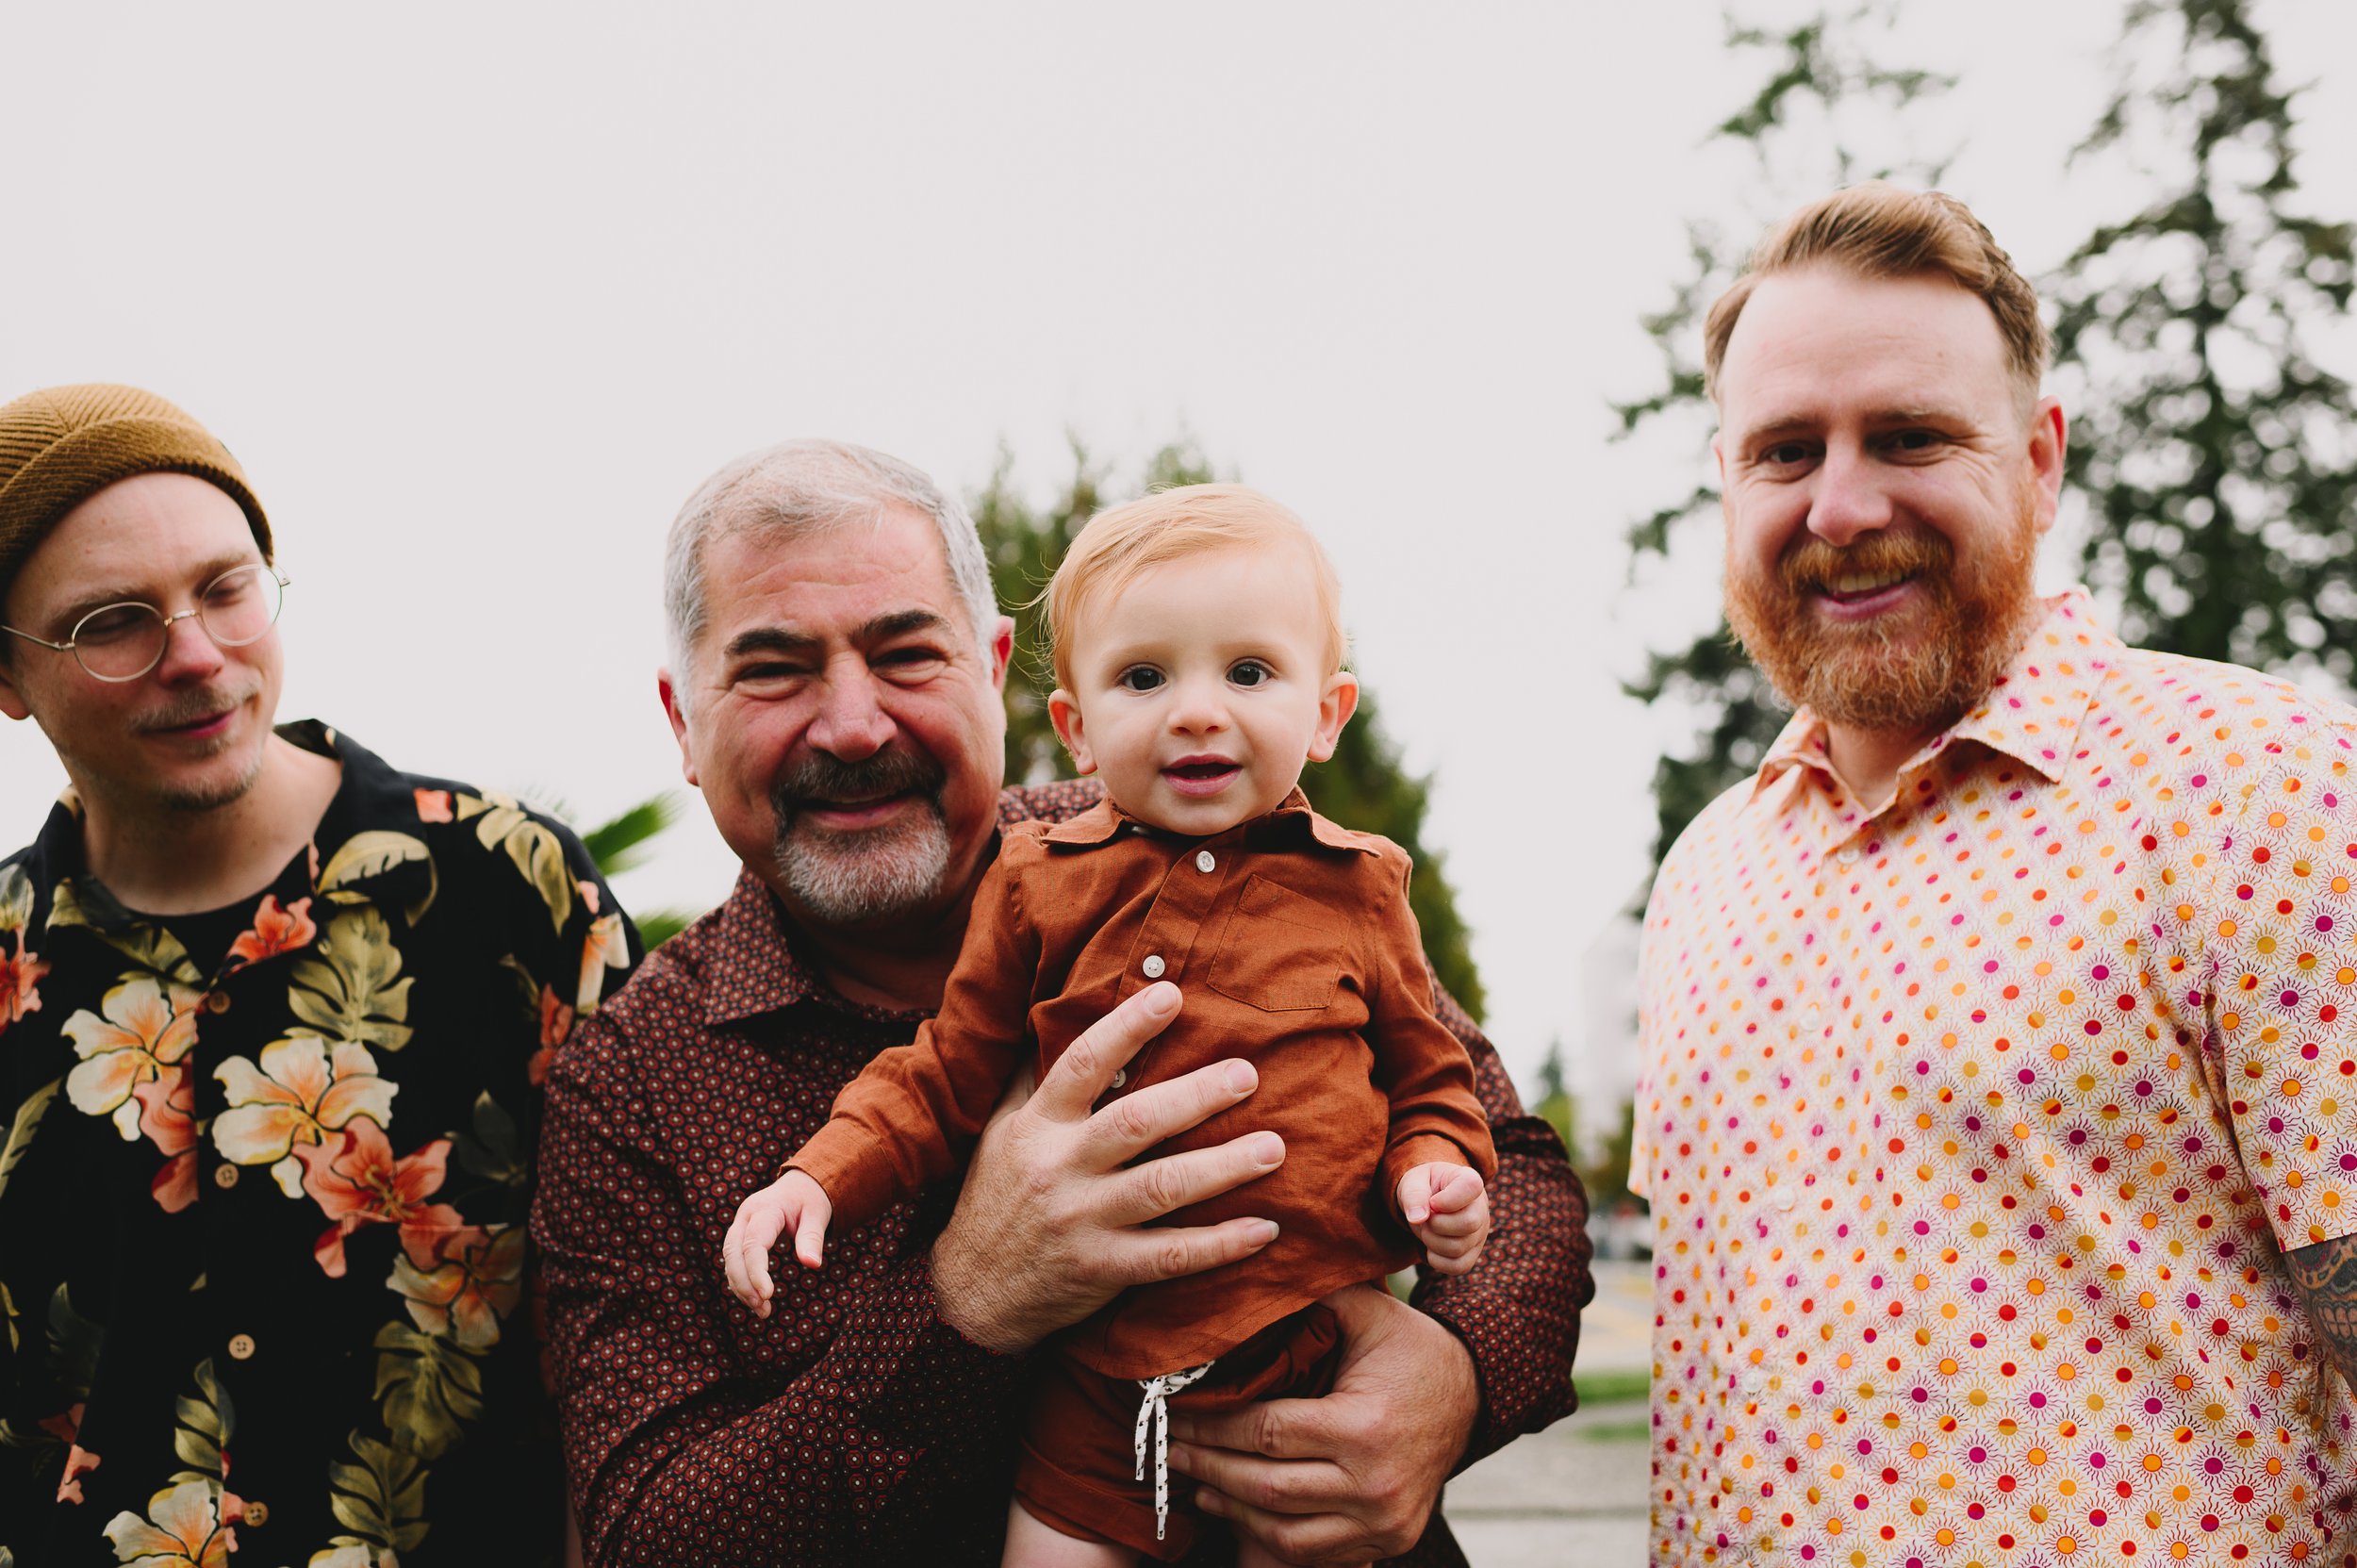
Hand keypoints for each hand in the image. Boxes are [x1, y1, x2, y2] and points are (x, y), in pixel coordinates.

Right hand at [722, 1169, 832, 1316]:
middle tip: (762, 1307)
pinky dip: (742, 1282)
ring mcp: (739, 1226)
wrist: (798, 1186)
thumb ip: (812, 1237)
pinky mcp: (739, 1238)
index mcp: (765, 1208)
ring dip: (742, 1287)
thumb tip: (812, 1264)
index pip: (753, 1243)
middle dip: (744, 1283)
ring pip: (730, 1260)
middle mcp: (745, 1216)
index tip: (768, 1295)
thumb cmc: (810, 1200)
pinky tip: (756, 1300)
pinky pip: (734, 1262)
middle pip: (733, 1252)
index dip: (756, 1271)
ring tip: (763, 1311)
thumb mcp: (817, 1214)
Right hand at [929, 980, 1285, 1353]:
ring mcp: (1083, 1222)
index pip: (1082, 1064)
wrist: (971, 1293)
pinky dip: (1219, 1246)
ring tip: (1273, 1147)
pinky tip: (1265, 1230)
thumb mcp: (1002, 1131)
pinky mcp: (1103, 1269)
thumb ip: (1034, 1079)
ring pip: (1162, 1188)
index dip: (1126, 1028)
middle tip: (1247, 1074)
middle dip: (1195, 1096)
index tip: (1171, 993)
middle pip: (1135, 1123)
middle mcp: (1060, 1168)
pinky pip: (1169, 1257)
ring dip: (1223, 1167)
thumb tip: (1056, 1014)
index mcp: (1039, 1126)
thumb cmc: (996, 1197)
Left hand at [1166, 1284, 1478, 1565]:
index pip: (1267, 1432)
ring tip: (1196, 1480)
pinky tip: (1238, 1508)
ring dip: (1232, 1508)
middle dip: (1208, 1466)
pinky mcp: (1388, 1539)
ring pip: (1285, 1532)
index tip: (1176, 1411)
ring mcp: (1382, 1520)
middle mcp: (1374, 1483)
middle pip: (1266, 1486)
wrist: (1473, 1395)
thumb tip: (1245, 1279)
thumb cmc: (1410, 1348)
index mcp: (1363, 1426)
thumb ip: (1311, 1297)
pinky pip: (1315, 1553)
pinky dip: (1270, 1535)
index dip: (1213, 1425)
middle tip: (1167, 1448)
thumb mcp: (1368, 1311)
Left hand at [1397, 1161, 1488, 1275]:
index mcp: (1469, 1181)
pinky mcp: (1472, 1255)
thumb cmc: (1424, 1188)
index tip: (1432, 1201)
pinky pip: (1458, 1267)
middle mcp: (1481, 1208)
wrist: (1428, 1202)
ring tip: (1427, 1229)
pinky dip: (1437, 1260)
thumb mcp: (1413, 1182)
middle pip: (1468, 1224)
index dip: (1447, 1199)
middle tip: (1426, 1218)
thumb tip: (1417, 1219)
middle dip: (1436, 1224)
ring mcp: (1480, 1234)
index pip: (1471, 1187)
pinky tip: (1431, 1245)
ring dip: (1431, 1241)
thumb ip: (1414, 1195)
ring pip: (1459, 1248)